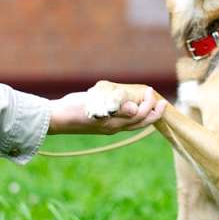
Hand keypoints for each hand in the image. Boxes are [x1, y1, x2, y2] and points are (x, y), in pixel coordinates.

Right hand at [48, 87, 165, 134]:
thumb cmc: (75, 110)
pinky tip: (133, 108)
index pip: (141, 115)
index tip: (150, 91)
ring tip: (152, 105)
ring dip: (145, 115)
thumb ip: (116, 109)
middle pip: (141, 123)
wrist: (56, 119)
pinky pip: (124, 123)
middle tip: (161, 101)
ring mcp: (109, 128)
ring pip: (134, 124)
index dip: (149, 104)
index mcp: (116, 124)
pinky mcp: (103, 125)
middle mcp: (115, 128)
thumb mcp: (96, 107)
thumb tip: (135, 110)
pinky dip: (133, 116)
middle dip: (154, 112)